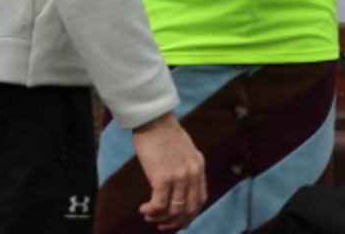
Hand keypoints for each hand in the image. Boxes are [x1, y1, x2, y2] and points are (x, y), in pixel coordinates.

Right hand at [132, 111, 206, 229]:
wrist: (154, 121)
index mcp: (199, 167)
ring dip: (160, 218)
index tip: (179, 222)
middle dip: (175, 222)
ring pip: (174, 210)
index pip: (200, 199)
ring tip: (149, 215)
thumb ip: (187, 168)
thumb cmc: (165, 135)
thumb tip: (180, 189)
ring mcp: (179, 176)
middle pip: (188, 209)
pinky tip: (144, 209)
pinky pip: (159, 205)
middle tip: (162, 225)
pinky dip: (151, 211)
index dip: (190, 215)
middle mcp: (192, 173)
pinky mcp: (162, 177)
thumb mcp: (186, 151)